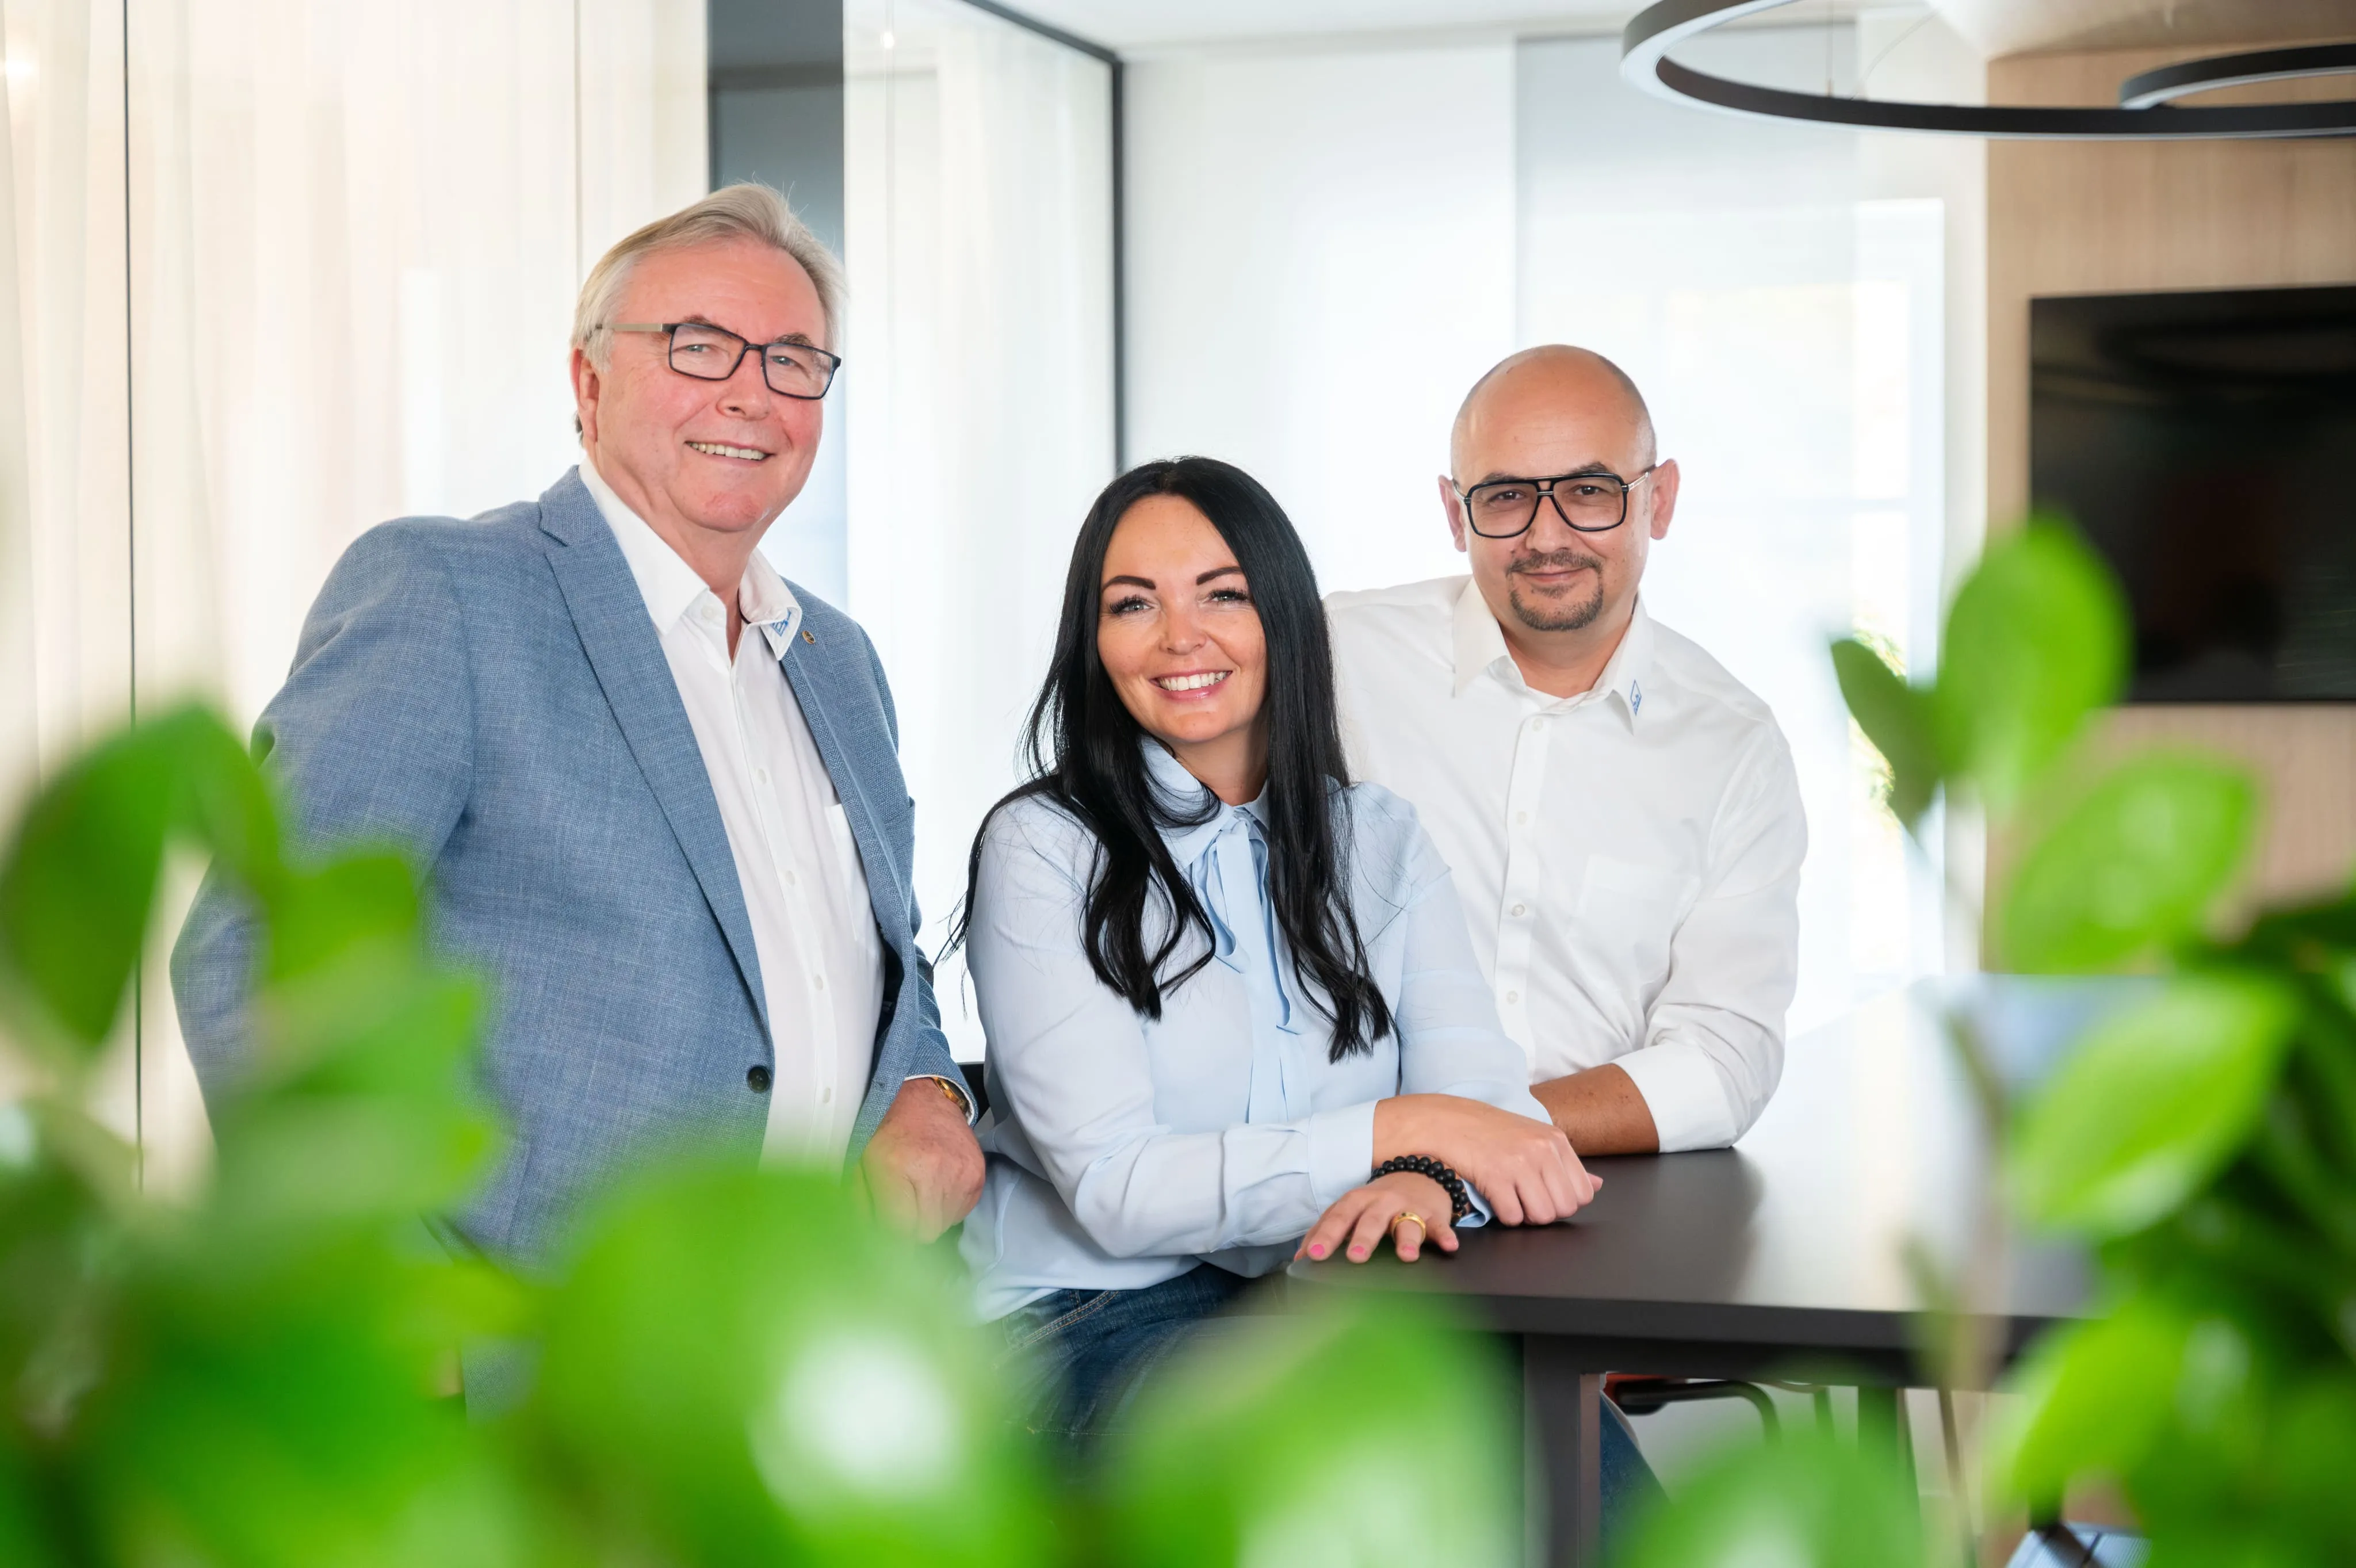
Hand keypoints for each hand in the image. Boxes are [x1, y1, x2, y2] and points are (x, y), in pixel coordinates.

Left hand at [857, 1078, 984, 1241]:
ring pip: (944, 1224)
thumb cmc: (886, 1131)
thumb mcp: (859, 1166)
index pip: (900, 1230)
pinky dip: (947, 1207)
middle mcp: (933, 1171)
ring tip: (919, 1192)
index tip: (887, 1230)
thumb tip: (868, 1244)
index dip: (891, 1235)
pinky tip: (936, 1186)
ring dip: (930, 1217)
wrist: (922, 1098)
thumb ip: (861, 1207)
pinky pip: (961, 1212)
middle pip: (925, 1232)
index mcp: (896, 1168)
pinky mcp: (977, 1174)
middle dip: (911, 1229)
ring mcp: (960, 1173)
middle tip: (902, 1210)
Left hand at [1295, 1171, 1455, 1264]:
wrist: (1419, 1173)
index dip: (1326, 1235)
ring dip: (1406, 1238)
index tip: (1314, 1255)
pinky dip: (1444, 1234)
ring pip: (1407, 1222)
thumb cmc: (1378, 1201)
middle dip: (1363, 1238)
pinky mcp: (1433, 1214)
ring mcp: (1409, 1207)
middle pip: (1370, 1220)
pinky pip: (1440, 1224)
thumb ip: (1326, 1231)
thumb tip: (1298, 1259)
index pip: (1338, 1217)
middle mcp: (1382, 1202)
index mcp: (1358, 1201)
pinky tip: (1449, 1246)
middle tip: (1355, 1257)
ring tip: (1406, 1255)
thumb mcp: (1351, 1210)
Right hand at [1373, 1094, 1599, 1226]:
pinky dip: (1504, 1216)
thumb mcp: (1535, 1139)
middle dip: (1544, 1212)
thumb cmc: (1490, 1132)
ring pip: (1541, 1216)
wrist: (1446, 1121)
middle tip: (1524, 1199)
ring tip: (1510, 1199)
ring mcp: (1519, 1162)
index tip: (1542, 1194)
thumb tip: (1599, 1185)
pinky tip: (1495, 1199)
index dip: (1562, 1202)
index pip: (1583, 1193)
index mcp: (1556, 1140)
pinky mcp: (1495, 1175)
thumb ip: (1567, 1164)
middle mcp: (1542, 1149)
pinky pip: (1513, 1217)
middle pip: (1564, 1208)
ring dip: (1525, 1216)